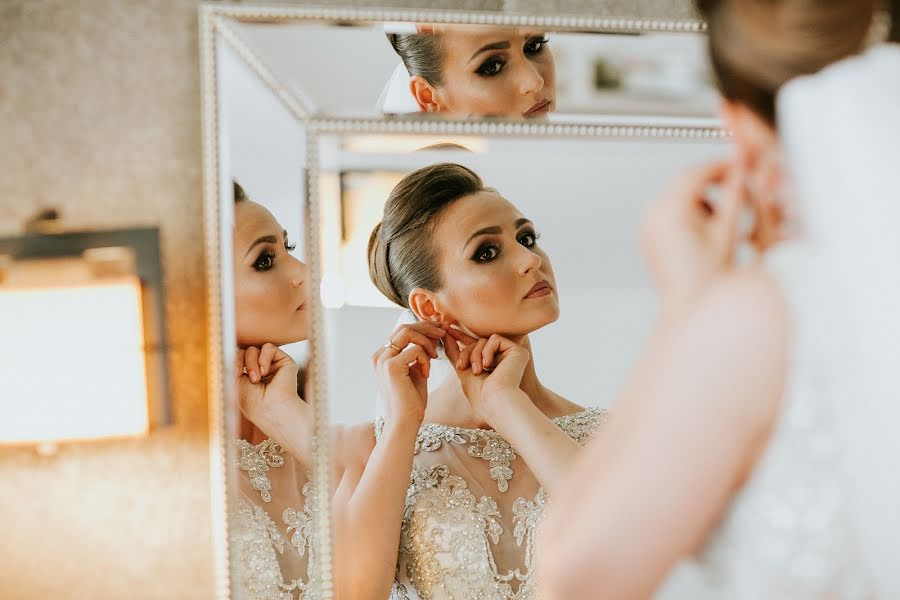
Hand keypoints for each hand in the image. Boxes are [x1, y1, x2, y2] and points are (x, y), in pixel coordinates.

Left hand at [235, 343, 305, 443]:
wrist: (270, 409)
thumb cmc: (251, 401)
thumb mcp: (235, 380)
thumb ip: (233, 362)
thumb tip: (235, 348)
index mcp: (248, 375)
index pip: (238, 357)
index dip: (234, 361)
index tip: (234, 375)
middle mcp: (261, 369)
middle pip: (245, 352)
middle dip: (243, 363)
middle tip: (251, 380)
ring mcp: (272, 365)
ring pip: (255, 349)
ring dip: (252, 362)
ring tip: (257, 378)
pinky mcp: (284, 361)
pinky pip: (269, 347)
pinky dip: (264, 357)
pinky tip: (265, 372)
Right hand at [372, 321, 446, 426]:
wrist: (405, 422)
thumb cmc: (412, 400)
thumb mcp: (416, 370)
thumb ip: (419, 353)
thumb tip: (431, 333)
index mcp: (382, 356)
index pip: (402, 331)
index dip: (423, 328)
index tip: (439, 332)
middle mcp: (379, 355)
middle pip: (404, 327)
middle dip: (427, 327)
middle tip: (443, 333)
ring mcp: (383, 360)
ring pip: (408, 332)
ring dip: (427, 341)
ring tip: (436, 356)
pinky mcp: (391, 366)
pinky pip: (415, 350)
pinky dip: (426, 359)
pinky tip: (427, 375)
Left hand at [443, 329, 529, 424]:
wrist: (494, 402)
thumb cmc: (479, 395)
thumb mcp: (463, 371)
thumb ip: (455, 353)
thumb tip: (445, 336)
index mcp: (494, 366)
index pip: (477, 347)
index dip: (461, 338)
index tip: (448, 331)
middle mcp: (505, 359)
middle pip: (478, 343)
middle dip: (466, 353)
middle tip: (461, 366)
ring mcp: (512, 355)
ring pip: (484, 341)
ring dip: (475, 354)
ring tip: (477, 371)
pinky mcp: (518, 351)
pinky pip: (495, 339)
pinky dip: (486, 350)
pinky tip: (488, 365)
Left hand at [642, 161, 745, 315]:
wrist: (691, 306)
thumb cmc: (708, 279)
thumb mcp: (728, 230)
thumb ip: (735, 194)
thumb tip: (741, 169)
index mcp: (668, 211)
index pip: (694, 173)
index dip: (719, 167)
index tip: (737, 165)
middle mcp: (652, 216)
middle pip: (682, 182)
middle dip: (709, 180)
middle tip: (734, 181)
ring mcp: (647, 227)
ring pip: (675, 196)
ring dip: (699, 196)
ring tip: (724, 210)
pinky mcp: (649, 238)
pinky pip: (667, 212)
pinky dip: (687, 211)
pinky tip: (707, 226)